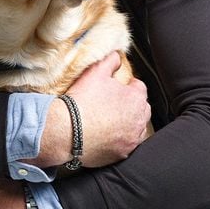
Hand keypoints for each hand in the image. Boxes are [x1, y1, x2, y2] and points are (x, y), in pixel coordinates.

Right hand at [35, 52, 150, 167]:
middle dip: (132, 105)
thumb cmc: (82, 101)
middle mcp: (139, 120)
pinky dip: (121, 140)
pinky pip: (127, 145)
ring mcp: (132, 138)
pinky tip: (109, 136)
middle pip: (142, 109)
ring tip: (113, 120)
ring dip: (130, 123)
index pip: (139, 87)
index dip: (128, 85)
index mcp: (136, 99)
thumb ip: (110, 61)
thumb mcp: (95, 72)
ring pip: (137, 128)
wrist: (67, 130)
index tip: (119, 87)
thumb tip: (117, 56)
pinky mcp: (122, 153)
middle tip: (116, 103)